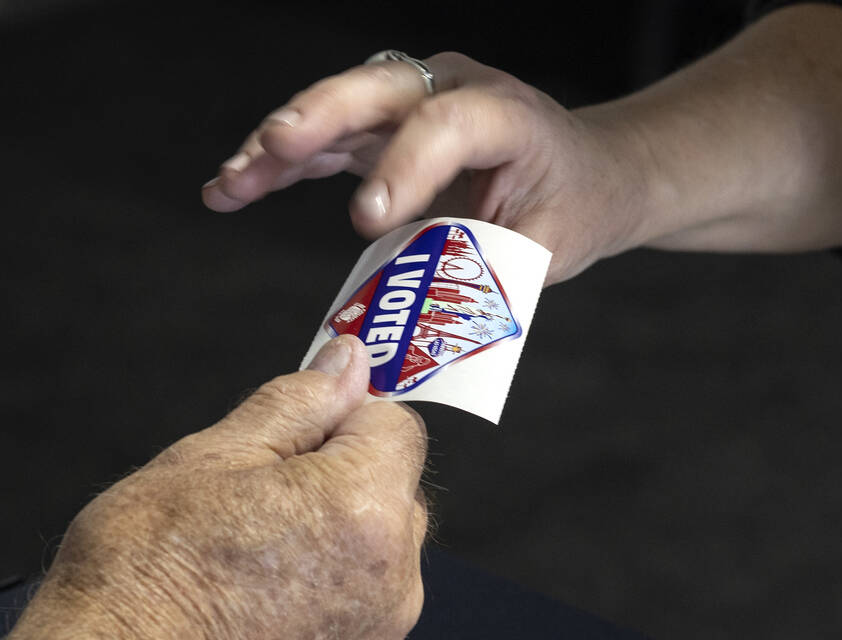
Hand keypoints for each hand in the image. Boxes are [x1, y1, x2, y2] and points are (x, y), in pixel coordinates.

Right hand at [0, 336, 426, 639]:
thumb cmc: (147, 579)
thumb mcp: (213, 456)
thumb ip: (298, 402)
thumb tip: (347, 363)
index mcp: (366, 505)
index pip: (397, 427)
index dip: (344, 421)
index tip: (302, 438)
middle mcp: (394, 576)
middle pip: (396, 495)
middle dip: (345, 486)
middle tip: (264, 503)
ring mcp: (381, 637)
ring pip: (381, 562)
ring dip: (340, 553)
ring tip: (256, 568)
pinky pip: (363, 622)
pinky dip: (330, 613)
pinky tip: (265, 616)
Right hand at [201, 52, 649, 285]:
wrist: (589, 170)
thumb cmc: (575, 204)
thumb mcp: (551, 246)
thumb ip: (489, 273)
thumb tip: (422, 325)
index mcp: (508, 114)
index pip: (449, 126)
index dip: (405, 167)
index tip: (369, 220)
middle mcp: (456, 89)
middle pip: (378, 91)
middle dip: (321, 119)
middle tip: (275, 150)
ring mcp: (416, 101)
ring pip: (338, 109)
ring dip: (280, 146)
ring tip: (228, 184)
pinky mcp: (387, 125)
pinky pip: (327, 138)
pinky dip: (282, 162)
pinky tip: (233, 187)